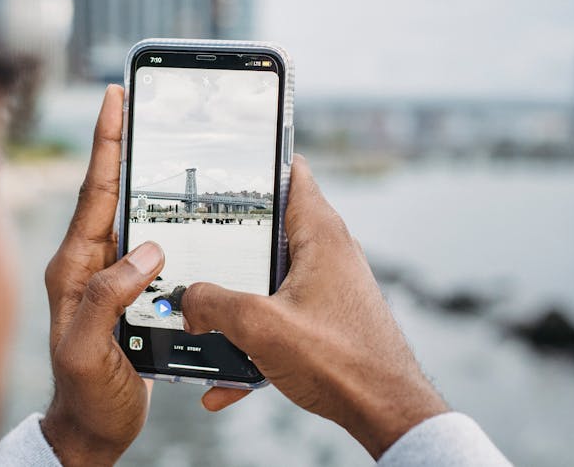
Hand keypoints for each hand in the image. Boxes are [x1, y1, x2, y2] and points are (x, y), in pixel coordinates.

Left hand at [41, 85, 161, 465]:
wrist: (91, 428)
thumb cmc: (84, 394)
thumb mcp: (86, 349)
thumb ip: (108, 299)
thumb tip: (149, 251)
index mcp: (73, 266)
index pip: (94, 193)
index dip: (106, 144)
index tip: (114, 99)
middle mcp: (88, 262)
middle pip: (109, 190)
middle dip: (121, 143)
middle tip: (134, 102)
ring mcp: (107, 274)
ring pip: (128, 212)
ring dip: (141, 174)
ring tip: (156, 138)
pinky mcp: (127, 290)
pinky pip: (145, 242)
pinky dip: (160, 216)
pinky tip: (176, 206)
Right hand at [181, 154, 447, 458]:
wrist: (386, 413)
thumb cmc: (341, 361)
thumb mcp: (260, 326)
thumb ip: (214, 305)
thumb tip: (187, 301)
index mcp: (320, 235)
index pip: (292, 173)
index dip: (259, 162)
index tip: (224, 161)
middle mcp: (328, 253)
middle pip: (270, 228)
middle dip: (228, 239)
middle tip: (192, 242)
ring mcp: (328, 286)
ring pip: (269, 279)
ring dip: (236, 300)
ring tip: (202, 318)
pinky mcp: (326, 319)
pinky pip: (280, 319)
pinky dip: (253, 341)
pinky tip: (224, 380)